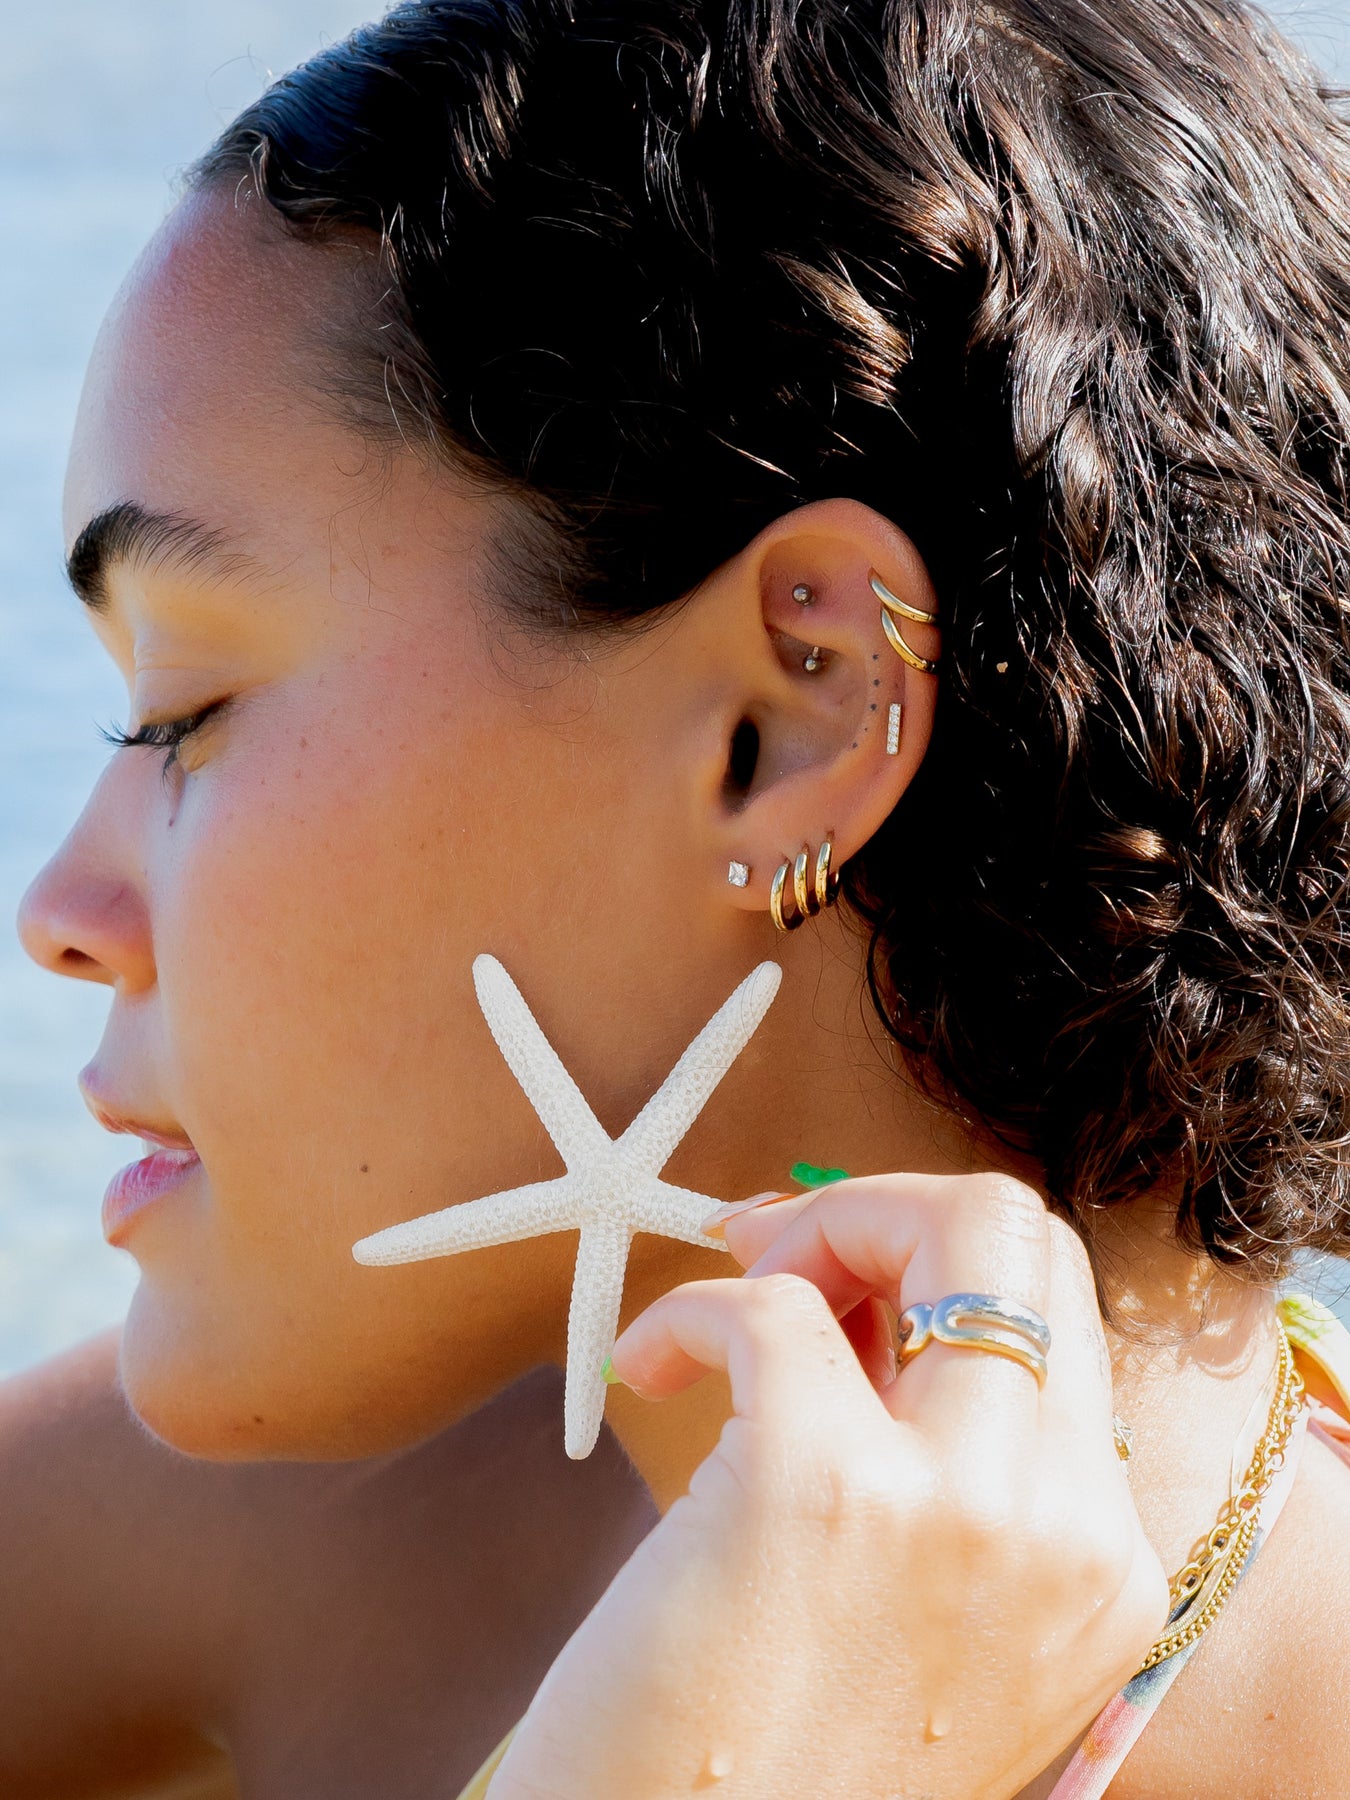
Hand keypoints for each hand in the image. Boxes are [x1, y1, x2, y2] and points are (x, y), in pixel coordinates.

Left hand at [487, 1174, 1167, 1798]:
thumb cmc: (771, 1754)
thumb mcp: (920, 1607)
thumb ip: (933, 1451)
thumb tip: (860, 1280)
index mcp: (1101, 1565)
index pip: (1063, 1314)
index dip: (937, 1261)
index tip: (839, 1274)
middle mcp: (1066, 1533)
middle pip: (1027, 1239)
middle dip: (888, 1213)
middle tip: (782, 1258)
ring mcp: (960, 1509)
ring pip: (952, 1226)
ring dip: (807, 1234)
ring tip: (722, 1306)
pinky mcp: (823, 1490)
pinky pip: (769, 1306)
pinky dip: (692, 1308)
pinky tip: (648, 1364)